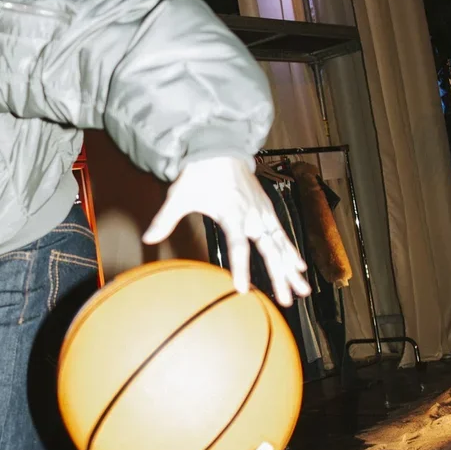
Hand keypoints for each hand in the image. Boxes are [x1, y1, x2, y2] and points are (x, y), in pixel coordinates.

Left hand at [143, 156, 311, 306]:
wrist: (220, 148)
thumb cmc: (199, 174)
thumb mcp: (179, 195)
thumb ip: (166, 219)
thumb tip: (148, 238)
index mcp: (232, 213)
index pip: (238, 246)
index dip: (241, 267)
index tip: (243, 288)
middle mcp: (252, 215)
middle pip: (268, 251)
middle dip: (279, 276)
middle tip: (286, 301)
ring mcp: (262, 213)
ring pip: (281, 245)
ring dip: (291, 268)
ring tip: (302, 290)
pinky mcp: (267, 210)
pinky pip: (282, 234)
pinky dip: (292, 250)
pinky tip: (300, 267)